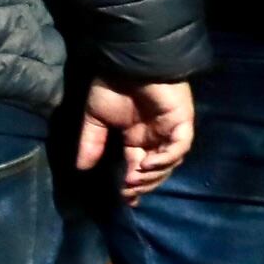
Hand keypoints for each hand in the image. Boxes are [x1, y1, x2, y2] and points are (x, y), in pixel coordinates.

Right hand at [78, 78, 196, 198]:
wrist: (128, 63)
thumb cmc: (111, 86)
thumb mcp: (95, 118)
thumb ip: (91, 143)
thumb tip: (81, 168)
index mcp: (137, 137)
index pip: (138, 167)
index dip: (133, 185)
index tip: (124, 200)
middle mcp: (156, 137)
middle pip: (156, 170)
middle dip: (143, 184)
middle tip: (127, 192)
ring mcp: (170, 130)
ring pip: (169, 162)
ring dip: (153, 175)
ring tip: (133, 179)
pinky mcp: (181, 121)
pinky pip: (179, 147)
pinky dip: (165, 158)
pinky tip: (146, 163)